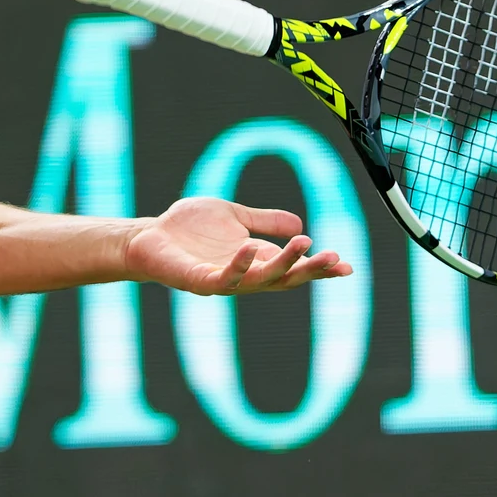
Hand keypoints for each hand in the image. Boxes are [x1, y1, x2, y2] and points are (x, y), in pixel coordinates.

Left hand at [125, 196, 352, 294]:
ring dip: (284, 265)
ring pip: (260, 280)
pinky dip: (239, 265)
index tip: (347, 266)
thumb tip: (300, 224)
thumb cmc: (188, 228)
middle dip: (310, 270)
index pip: (293, 267)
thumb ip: (264, 221)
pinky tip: (249, 248)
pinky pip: (223, 277)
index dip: (319, 268)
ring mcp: (222, 279)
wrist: (148, 235)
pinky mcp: (198, 280)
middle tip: (334, 258)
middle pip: (285, 278)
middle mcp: (243, 274)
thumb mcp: (235, 216)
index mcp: (255, 259)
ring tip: (304, 245)